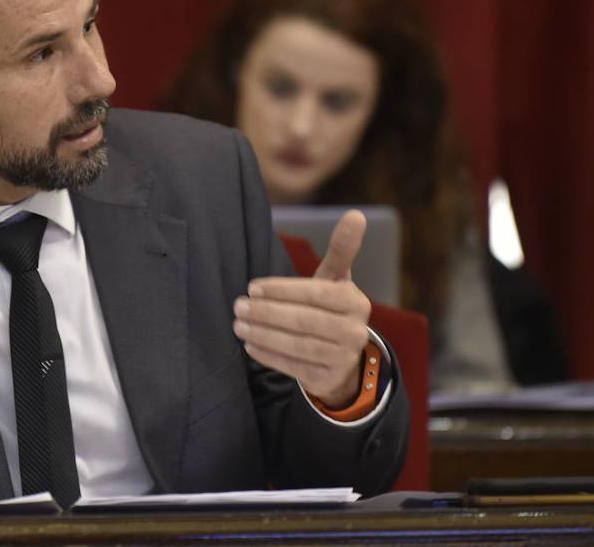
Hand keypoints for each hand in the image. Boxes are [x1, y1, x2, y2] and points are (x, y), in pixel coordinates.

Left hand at [233, 209, 371, 405]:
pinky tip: (250, 345)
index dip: (282, 290)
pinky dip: (269, 356)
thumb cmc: (330, 307)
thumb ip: (341, 249)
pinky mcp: (328, 379)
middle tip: (238, 306)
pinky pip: (294, 368)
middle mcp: (355, 331)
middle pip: (304, 321)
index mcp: (355, 302)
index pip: (316, 294)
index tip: (252, 286)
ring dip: (264, 335)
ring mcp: (344, 358)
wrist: (342, 357)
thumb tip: (356, 214)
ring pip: (298, 346)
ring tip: (238, 325)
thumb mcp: (335, 280)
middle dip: (267, 313)